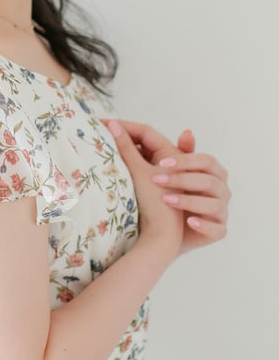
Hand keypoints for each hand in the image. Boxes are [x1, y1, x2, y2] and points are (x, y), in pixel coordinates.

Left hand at [111, 121, 230, 256]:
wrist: (168, 234)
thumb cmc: (165, 195)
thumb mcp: (158, 170)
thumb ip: (157, 148)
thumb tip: (139, 125)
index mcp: (211, 171)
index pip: (205, 160)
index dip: (184, 160)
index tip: (160, 162)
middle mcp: (221, 190)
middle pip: (209, 180)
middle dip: (183, 179)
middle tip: (157, 179)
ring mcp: (220, 211)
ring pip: (213, 204)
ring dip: (188, 201)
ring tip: (166, 200)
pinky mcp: (218, 231)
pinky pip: (216, 228)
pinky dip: (203, 224)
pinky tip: (189, 222)